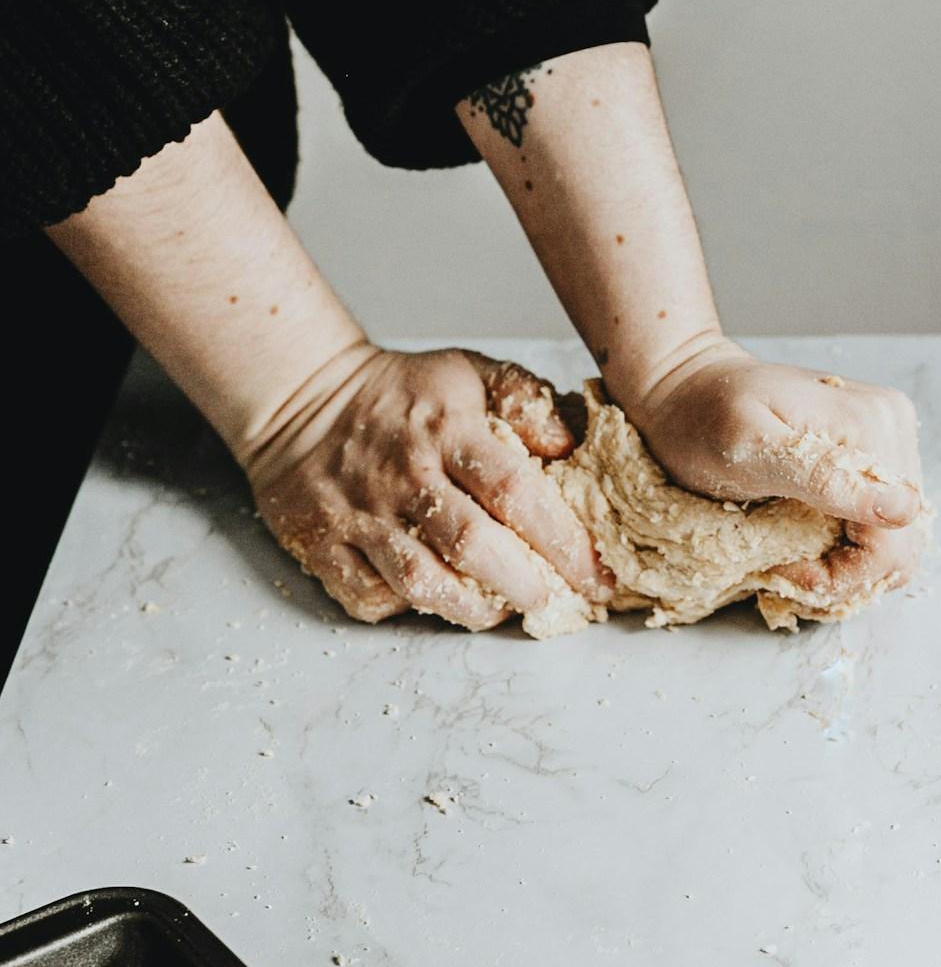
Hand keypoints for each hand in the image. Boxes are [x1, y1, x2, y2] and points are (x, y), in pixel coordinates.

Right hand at [240, 346, 613, 628]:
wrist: (303, 395)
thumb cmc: (403, 391)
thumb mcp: (469, 371)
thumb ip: (526, 399)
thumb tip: (569, 444)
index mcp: (448, 430)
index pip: (514, 491)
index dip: (562, 539)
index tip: (596, 572)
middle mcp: (405, 475)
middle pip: (472, 545)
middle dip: (526, 584)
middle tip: (556, 601)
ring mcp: (359, 514)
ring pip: (421, 582)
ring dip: (473, 608)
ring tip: (505, 609)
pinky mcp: (321, 544)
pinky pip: (369, 597)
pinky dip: (407, 611)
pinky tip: (438, 600)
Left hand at [617, 339, 927, 605]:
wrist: (688, 389)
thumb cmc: (704, 417)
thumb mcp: (748, 447)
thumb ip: (821, 475)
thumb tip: (902, 509)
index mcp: (871, 426)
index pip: (894, 538)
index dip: (842, 572)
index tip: (784, 568)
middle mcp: (892, 430)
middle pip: (902, 544)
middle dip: (846, 575)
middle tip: (785, 569)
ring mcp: (888, 443)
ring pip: (897, 543)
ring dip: (848, 568)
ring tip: (794, 560)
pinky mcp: (874, 459)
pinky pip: (882, 528)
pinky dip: (849, 552)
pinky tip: (807, 544)